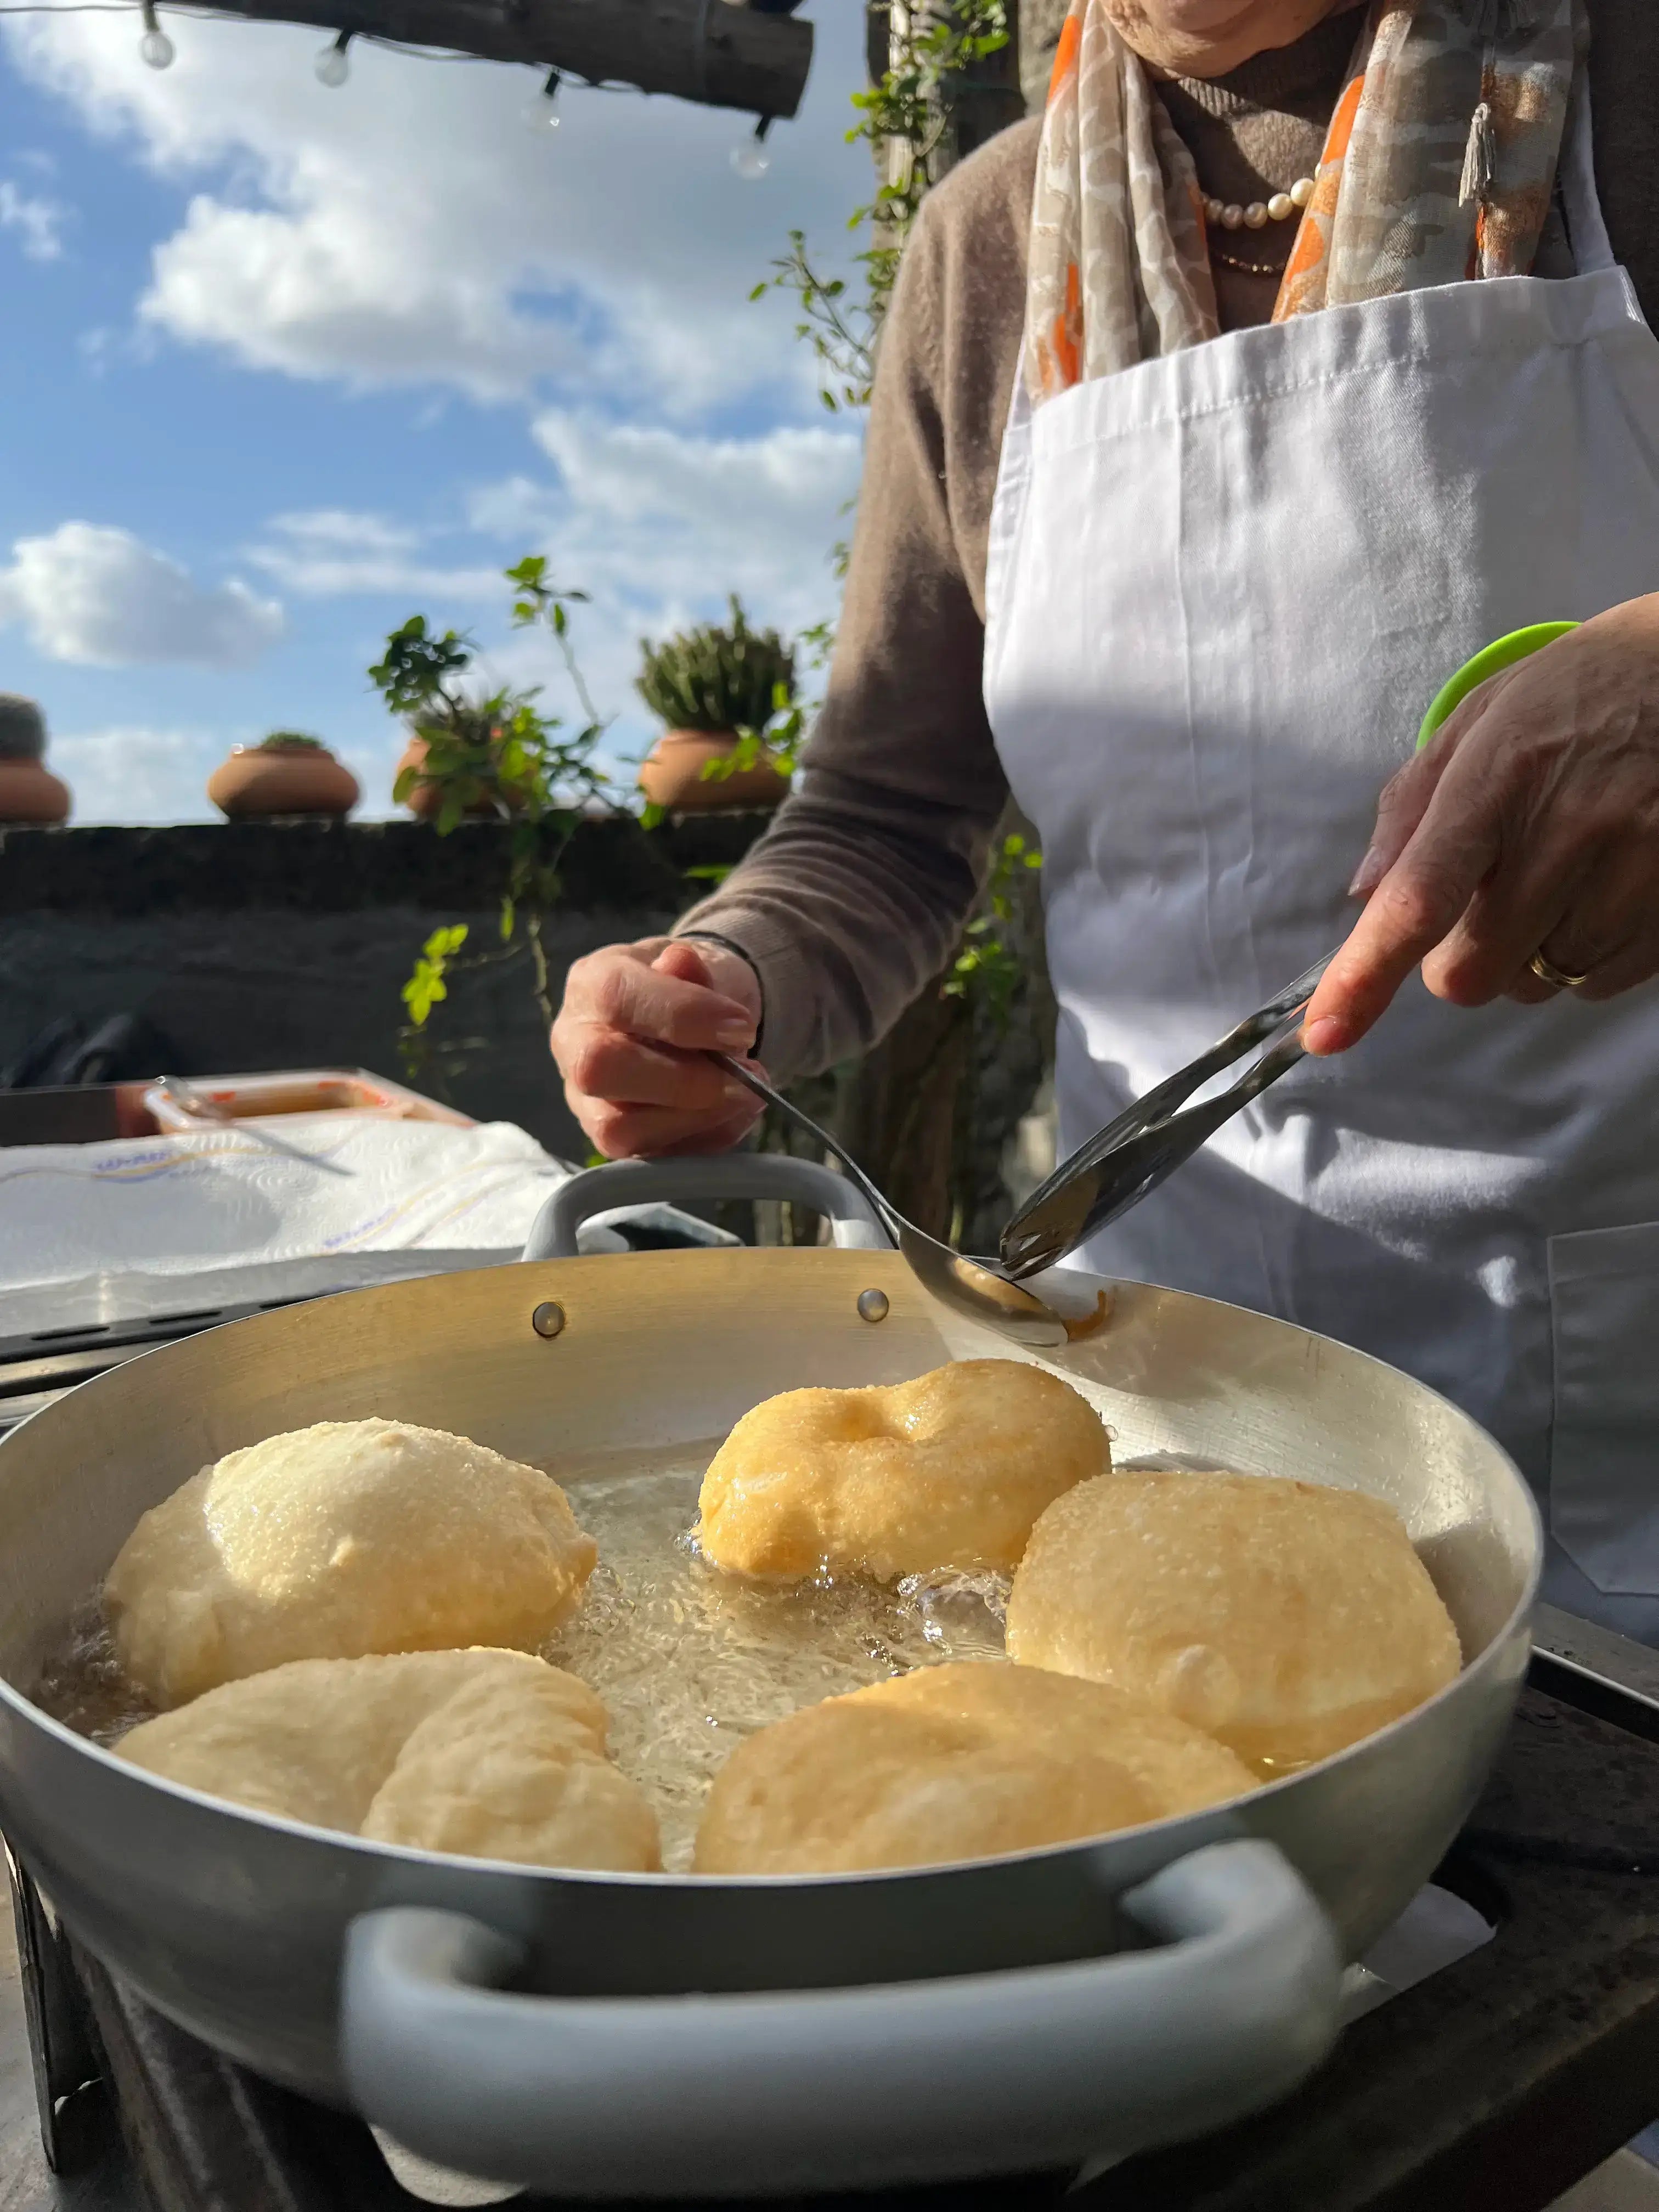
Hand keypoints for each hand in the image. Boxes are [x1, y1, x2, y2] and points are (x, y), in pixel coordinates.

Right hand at [550, 937, 764, 1157]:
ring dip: (696, 1118)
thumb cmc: (689, 990)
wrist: (686, 1021)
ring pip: (618, 1128)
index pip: (616, 997)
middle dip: (682, 1080)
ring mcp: (585, 1100)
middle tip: (744, 1075)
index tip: (742, 1028)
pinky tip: (733, 1116)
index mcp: (590, 985)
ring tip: (748, 1094)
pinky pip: (651, 1159)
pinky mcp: (610, 1144)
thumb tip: (682, 963)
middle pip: (598, 1070)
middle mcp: (574, 1045)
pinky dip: (703, 1141)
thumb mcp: (698, 965)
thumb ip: (693, 967)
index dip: (683, 1015)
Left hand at [1303, 596, 1658, 1054]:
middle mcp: (1570, 828)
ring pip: (1541, 983)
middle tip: (1486, 898)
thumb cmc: (1572, 697)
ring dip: (1530, 952)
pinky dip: (1584, 956)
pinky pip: (1599, 982)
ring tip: (1559, 874)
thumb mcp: (1478, 720)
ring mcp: (1636, 868)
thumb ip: (1411, 810)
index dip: (1366, 975)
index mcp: (1498, 779)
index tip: (1326, 1031)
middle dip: (1460, 956)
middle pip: (1473, 971)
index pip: (1420, 898)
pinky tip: (1599, 890)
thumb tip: (1364, 896)